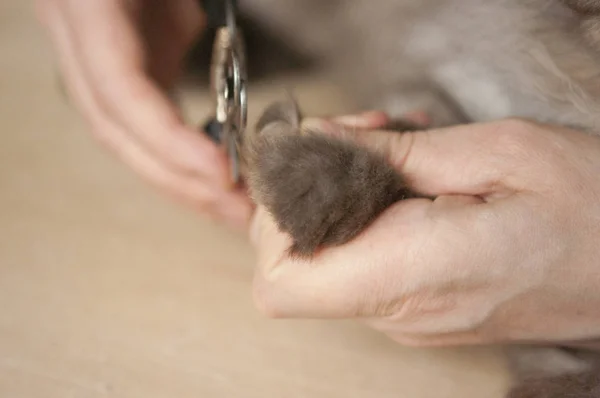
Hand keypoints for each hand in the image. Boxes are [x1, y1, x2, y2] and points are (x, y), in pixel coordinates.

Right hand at [36, 0, 253, 229]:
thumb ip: (181, 13)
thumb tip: (222, 76)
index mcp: (89, 11)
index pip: (122, 93)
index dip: (168, 139)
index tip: (221, 172)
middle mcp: (80, 45)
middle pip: (121, 134)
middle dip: (182, 181)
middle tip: (240, 212)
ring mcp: (93, 65)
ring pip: (127, 142)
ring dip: (181, 183)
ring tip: (233, 210)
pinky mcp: (119, 74)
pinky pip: (141, 129)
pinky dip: (179, 159)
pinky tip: (213, 179)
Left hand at [250, 115, 599, 346]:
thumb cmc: (592, 207)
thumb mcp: (498, 152)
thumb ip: (394, 153)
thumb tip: (318, 141)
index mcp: (418, 272)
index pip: (283, 282)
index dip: (271, 223)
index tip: (305, 165)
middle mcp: (401, 309)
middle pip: (293, 264)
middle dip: (305, 188)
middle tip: (357, 134)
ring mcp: (407, 316)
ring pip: (325, 257)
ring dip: (338, 192)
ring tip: (392, 143)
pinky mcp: (418, 307)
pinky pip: (362, 261)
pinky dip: (365, 211)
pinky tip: (406, 172)